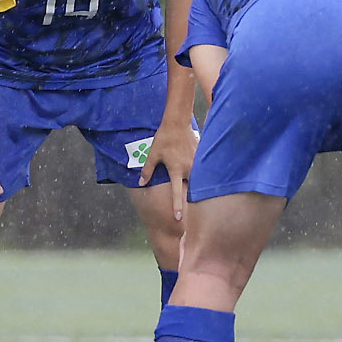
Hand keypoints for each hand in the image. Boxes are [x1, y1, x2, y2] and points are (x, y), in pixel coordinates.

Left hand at [143, 116, 195, 231]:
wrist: (177, 123)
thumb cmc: (164, 139)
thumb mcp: (153, 155)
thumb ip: (147, 170)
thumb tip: (141, 183)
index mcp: (175, 170)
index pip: (177, 193)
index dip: (177, 206)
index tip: (179, 218)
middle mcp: (188, 169)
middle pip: (191, 189)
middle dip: (190, 199)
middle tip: (191, 210)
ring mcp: (196, 163)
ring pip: (197, 180)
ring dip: (196, 187)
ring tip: (197, 194)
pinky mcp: (200, 157)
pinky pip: (200, 170)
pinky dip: (199, 174)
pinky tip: (200, 175)